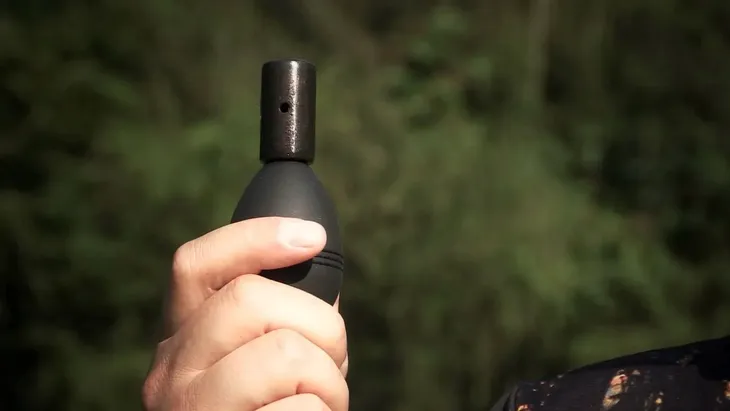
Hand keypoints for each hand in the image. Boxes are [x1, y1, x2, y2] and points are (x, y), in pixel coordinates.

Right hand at [142, 217, 348, 410]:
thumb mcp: (261, 362)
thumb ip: (279, 319)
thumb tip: (316, 267)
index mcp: (183, 340)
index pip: (196, 265)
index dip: (255, 238)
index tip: (313, 237)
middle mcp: (172, 373)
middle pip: (251, 300)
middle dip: (322, 327)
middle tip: (331, 362)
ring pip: (286, 355)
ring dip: (330, 383)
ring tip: (318, 405)